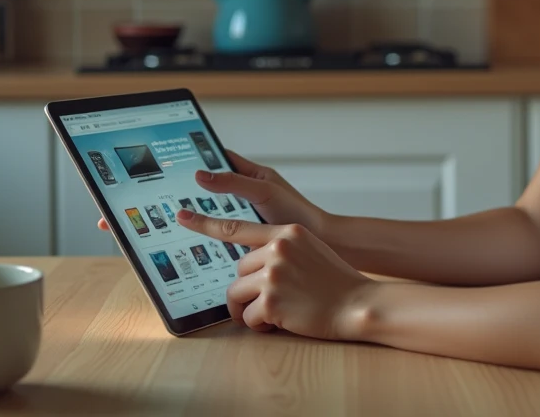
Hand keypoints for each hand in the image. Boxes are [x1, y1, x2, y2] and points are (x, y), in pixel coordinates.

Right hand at [96, 150, 326, 233]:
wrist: (321, 244)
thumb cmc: (296, 214)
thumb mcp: (264, 191)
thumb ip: (233, 182)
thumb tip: (197, 173)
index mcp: (243, 174)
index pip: (203, 162)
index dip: (176, 164)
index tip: (147, 167)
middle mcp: (235, 194)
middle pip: (191, 190)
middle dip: (160, 196)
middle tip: (130, 204)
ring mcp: (235, 216)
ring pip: (197, 213)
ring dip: (172, 217)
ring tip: (143, 225)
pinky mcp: (236, 238)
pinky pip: (207, 235)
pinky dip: (190, 238)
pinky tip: (173, 248)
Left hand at [178, 209, 374, 339]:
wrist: (358, 303)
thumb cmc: (334, 282)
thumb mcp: (308, 250)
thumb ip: (280, 249)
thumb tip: (249, 264)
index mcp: (286, 233)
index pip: (237, 227)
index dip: (204, 222)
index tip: (181, 215)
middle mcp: (277, 248)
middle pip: (238, 270)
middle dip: (249, 289)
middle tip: (270, 300)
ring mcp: (273, 274)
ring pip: (238, 294)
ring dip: (251, 309)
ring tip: (276, 313)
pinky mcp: (271, 300)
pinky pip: (247, 317)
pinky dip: (260, 325)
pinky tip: (282, 321)